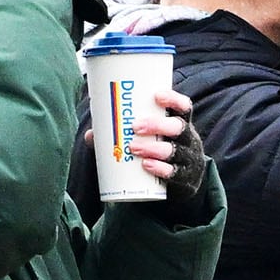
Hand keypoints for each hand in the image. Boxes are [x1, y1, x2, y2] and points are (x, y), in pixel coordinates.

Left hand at [127, 89, 207, 213]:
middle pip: (178, 128)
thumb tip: (90, 135)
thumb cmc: (160, 152)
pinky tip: (147, 165)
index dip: (173, 99)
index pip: (184, 107)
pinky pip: (174, 173)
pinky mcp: (184, 179)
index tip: (156, 96)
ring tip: (133, 148)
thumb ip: (121, 134)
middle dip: (157, 125)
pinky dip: (160, 168)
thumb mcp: (150, 139)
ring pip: (175, 151)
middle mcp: (189, 139)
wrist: (182, 184)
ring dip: (154, 148)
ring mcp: (189, 160)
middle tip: (135, 126)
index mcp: (180, 124)